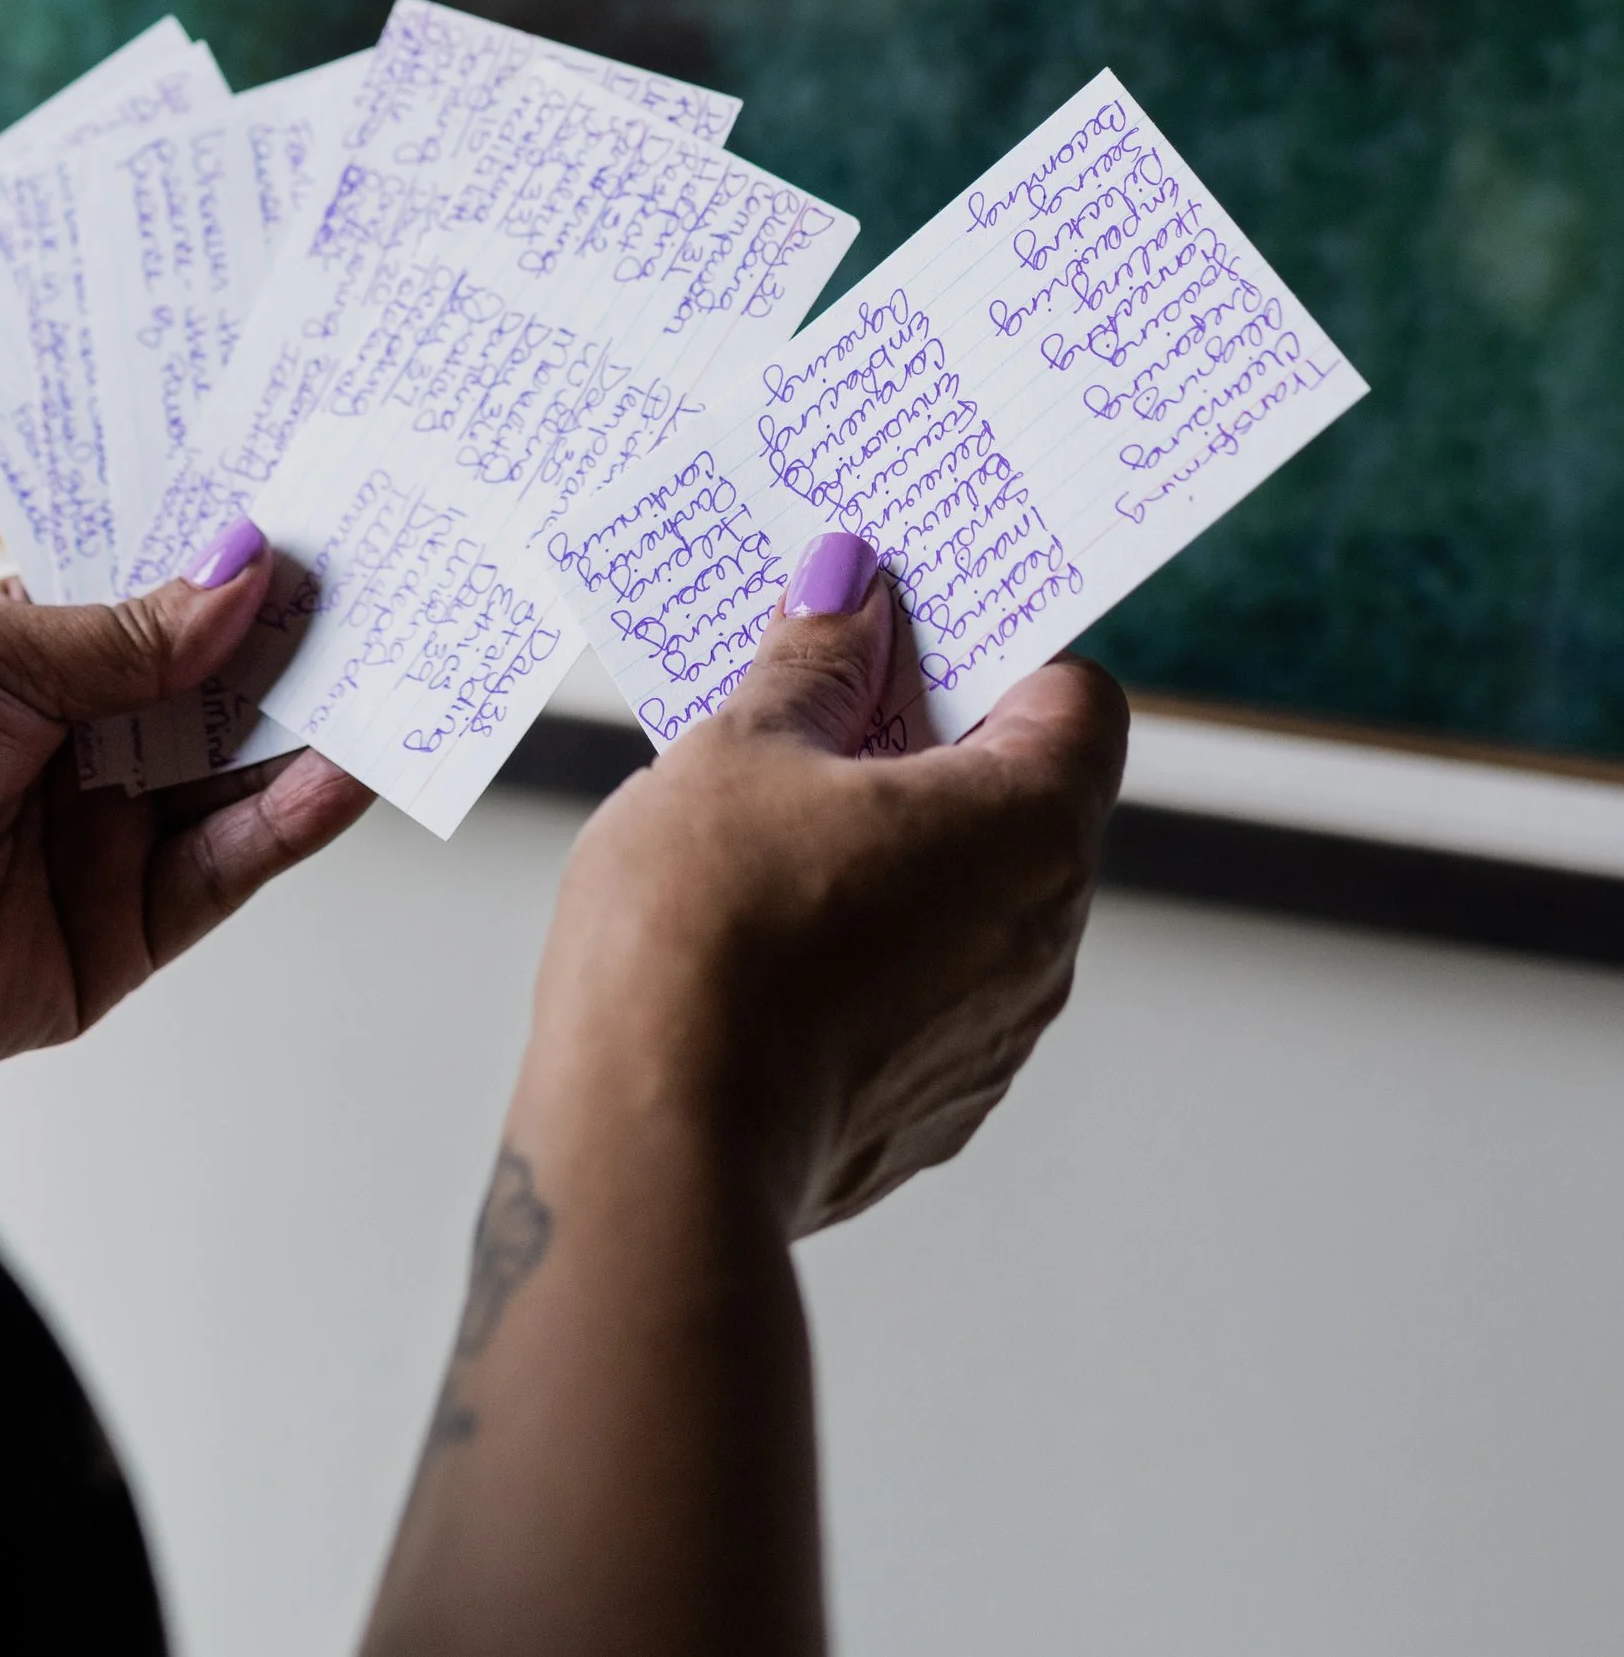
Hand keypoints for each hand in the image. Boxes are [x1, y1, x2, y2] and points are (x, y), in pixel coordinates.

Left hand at [0, 523, 371, 1080]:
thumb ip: (132, 633)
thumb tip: (248, 569)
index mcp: (38, 660)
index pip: (169, 607)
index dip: (242, 569)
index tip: (326, 519)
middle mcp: (82, 749)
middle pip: (222, 692)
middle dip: (302, 643)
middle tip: (394, 583)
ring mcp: (106, 842)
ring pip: (242, 778)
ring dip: (320, 726)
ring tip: (399, 666)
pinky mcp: (120, 936)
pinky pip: (229, 869)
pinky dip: (294, 818)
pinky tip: (343, 765)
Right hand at [531, 538, 1128, 1235]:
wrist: (654, 1138)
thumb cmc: (705, 929)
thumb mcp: (742, 748)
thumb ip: (811, 663)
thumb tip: (846, 592)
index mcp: (1029, 830)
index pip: (1075, 697)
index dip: (993, 649)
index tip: (901, 628)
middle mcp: (1043, 940)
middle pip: (1017, 798)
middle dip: (918, 743)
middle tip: (808, 706)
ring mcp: (992, 1038)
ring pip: (963, 898)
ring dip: (886, 846)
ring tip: (762, 825)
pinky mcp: (928, 1108)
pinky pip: (919, 988)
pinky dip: (862, 943)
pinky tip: (758, 932)